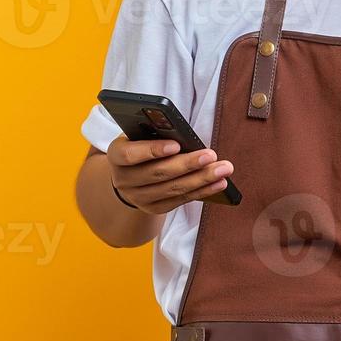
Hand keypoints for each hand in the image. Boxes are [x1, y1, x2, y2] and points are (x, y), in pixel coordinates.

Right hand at [106, 135, 233, 213]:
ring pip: (172, 189)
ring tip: (223, 169)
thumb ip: (155, 132)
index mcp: (116, 155)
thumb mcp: (140, 134)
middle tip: (211, 155)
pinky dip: (202, 191)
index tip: (176, 145)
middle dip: (187, 164)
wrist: (130, 173)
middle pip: (158, 174)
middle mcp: (123, 179)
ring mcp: (138, 197)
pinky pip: (180, 200)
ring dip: (201, 179)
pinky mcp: (154, 208)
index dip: (152, 150)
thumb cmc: (141, 144)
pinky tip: (220, 183)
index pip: (130, 155)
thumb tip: (184, 136)